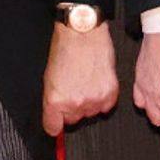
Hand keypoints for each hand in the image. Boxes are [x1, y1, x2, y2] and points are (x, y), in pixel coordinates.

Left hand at [42, 17, 118, 136]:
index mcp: (55, 100)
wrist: (83, 32)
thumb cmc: (64, 50)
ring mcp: (94, 100)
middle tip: (73, 88)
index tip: (56, 121)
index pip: (53, 128)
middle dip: (72, 108)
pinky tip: (97, 82)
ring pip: (90, 113)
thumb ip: (53, 101)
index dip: (54, 123)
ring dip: (89, 102)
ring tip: (85, 81)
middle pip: (73, 120)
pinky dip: (103, 98)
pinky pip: (106, 107)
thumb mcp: (49, 77)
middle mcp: (74, 103)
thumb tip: (56, 117)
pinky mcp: (110, 93)